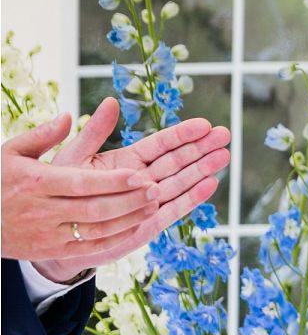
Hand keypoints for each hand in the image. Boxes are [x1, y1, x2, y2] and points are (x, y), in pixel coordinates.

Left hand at [6, 99, 231, 281]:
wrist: (54, 234)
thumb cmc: (59, 193)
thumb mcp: (73, 158)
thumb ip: (93, 132)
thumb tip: (110, 101)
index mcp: (125, 161)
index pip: (159, 145)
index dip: (182, 135)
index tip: (204, 124)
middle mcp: (141, 180)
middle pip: (177, 161)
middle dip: (201, 148)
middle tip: (225, 135)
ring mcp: (147, 202)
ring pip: (180, 182)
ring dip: (203, 169)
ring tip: (225, 156)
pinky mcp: (149, 224)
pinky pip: (174, 209)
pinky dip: (192, 198)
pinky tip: (210, 184)